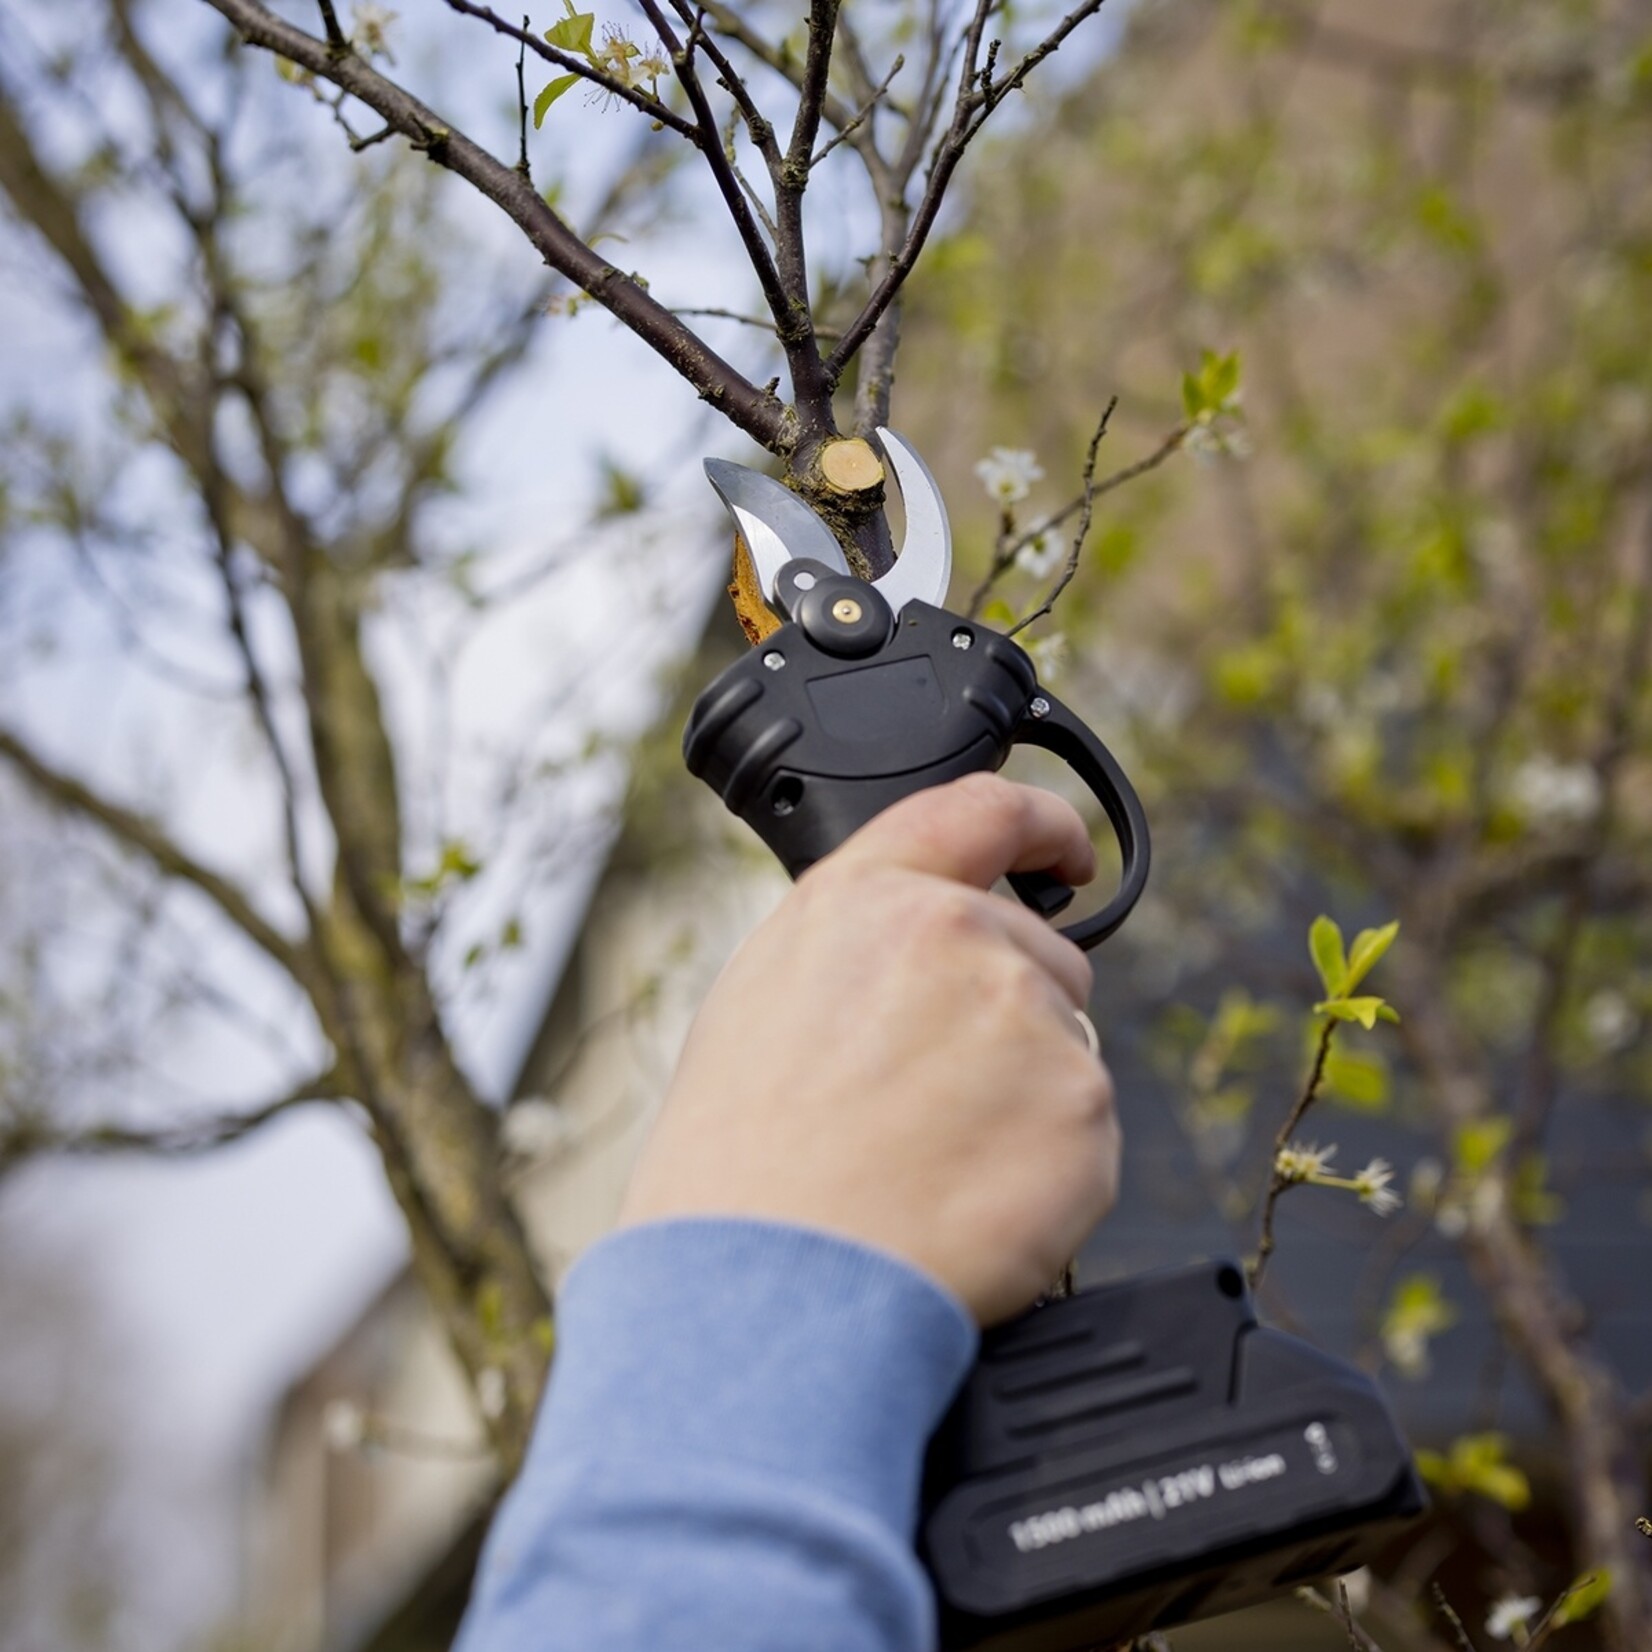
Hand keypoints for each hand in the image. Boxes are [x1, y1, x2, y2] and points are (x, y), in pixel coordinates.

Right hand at [618, 773, 1120, 1324]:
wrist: (770, 1285)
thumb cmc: (743, 1161)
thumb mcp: (765, 1001)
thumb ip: (863, 944)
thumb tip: (927, 944)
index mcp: (871, 899)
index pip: (984, 810)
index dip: (1041, 825)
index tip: (1066, 851)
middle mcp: (960, 936)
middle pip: (1042, 958)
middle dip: (1010, 1019)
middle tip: (931, 1101)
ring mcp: (1030, 1020)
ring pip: (1063, 1050)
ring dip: (1023, 1096)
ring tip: (930, 1160)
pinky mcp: (1084, 1110)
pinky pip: (1084, 1131)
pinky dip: (1046, 1167)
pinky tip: (968, 1197)